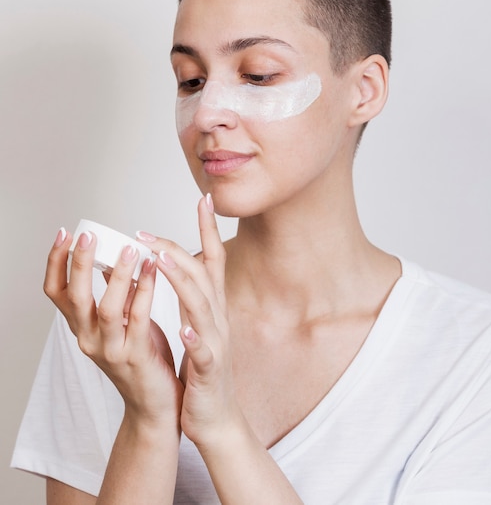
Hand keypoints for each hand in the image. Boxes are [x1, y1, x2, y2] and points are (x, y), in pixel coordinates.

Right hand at [44, 227, 182, 425]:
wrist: (155, 405)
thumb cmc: (141, 357)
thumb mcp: (122, 322)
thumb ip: (115, 294)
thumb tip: (110, 259)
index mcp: (82, 326)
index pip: (56, 292)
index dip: (56, 262)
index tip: (65, 233)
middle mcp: (88, 338)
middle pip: (74, 297)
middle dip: (79, 263)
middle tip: (88, 235)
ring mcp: (110, 350)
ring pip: (107, 308)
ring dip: (117, 276)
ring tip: (129, 248)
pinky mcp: (136, 357)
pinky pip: (139, 319)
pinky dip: (146, 291)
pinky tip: (153, 269)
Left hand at [137, 194, 242, 449]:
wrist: (217, 417)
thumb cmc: (203, 368)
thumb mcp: (196, 324)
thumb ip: (189, 295)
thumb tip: (172, 263)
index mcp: (211, 307)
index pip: (212, 260)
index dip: (209, 229)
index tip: (204, 199)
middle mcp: (217, 319)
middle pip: (202, 276)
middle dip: (177, 250)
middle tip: (146, 233)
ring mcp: (215, 343)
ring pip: (202, 306)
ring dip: (183, 282)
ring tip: (163, 261)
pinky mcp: (210, 370)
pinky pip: (203, 351)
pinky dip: (195, 336)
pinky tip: (183, 326)